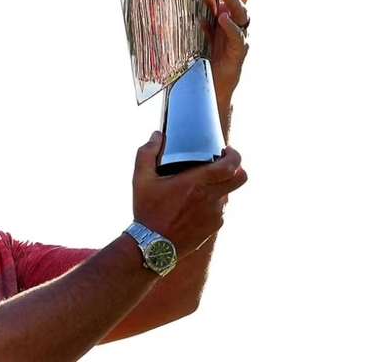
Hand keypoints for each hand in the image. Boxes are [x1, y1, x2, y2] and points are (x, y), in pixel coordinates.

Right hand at [132, 132, 246, 257]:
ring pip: (228, 194)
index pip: (232, 165)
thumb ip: (147, 153)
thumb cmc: (147, 211)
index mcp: (197, 183)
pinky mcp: (214, 228)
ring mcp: (215, 214)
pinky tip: (194, 206)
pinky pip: (220, 210)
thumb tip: (157, 135)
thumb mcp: (140, 179)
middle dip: (236, 168)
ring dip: (220, 187)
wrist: (153, 246)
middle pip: (241, 178)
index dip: (235, 155)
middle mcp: (212, 198)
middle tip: (222, 165)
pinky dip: (212, 204)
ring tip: (199, 188)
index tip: (226, 150)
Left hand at [202, 0, 250, 102]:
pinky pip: (236, 35)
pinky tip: (223, 17)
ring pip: (241, 12)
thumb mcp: (200, 29)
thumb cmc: (205, 57)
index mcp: (224, 13)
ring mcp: (240, 34)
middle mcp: (235, 21)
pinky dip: (229, 26)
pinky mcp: (239, 50)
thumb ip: (200, 11)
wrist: (212, 84)